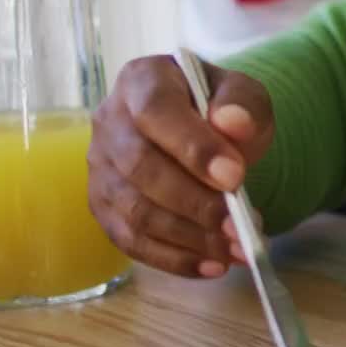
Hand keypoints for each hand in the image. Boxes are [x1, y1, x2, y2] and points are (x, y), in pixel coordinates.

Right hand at [88, 55, 273, 276]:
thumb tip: (233, 125)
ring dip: (189, 237)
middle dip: (194, 203)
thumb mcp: (244, 95)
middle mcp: (109, 122)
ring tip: (237, 249)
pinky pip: (131, 242)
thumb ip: (243, 105)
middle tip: (239, 225)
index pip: (157, 112)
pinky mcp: (104, 207)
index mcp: (142, 81)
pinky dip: (174, 259)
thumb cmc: (221, 111)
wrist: (206, 132)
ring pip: (135, 211)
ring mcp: (101, 168)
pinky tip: (213, 265)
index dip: (193, 147)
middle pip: (140, 168)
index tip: (234, 177)